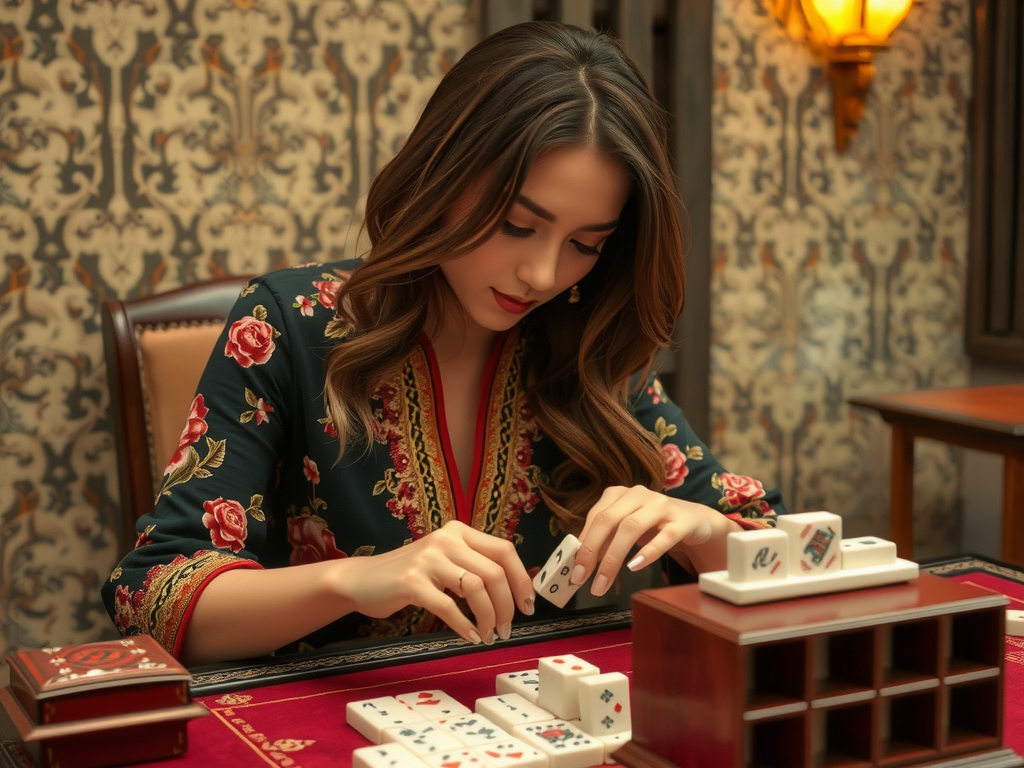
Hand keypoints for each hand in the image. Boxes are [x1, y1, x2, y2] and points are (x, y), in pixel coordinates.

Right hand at [340, 520, 534, 644]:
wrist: (362, 580)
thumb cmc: (411, 576)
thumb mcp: (446, 562)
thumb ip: (476, 566)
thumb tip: (519, 588)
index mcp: (459, 532)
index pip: (505, 550)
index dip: (522, 579)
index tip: (528, 606)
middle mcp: (446, 539)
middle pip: (494, 572)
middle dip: (507, 607)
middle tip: (506, 630)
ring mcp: (428, 559)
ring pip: (476, 588)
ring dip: (488, 618)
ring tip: (488, 635)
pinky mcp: (411, 581)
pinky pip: (448, 606)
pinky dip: (464, 625)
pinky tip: (470, 636)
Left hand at [570, 485, 738, 595]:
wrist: (695, 520)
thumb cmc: (654, 526)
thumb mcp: (625, 529)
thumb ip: (605, 540)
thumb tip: (579, 562)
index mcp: (619, 494)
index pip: (595, 517)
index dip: (582, 544)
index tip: (574, 570)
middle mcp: (638, 494)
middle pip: (608, 520)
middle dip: (592, 551)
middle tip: (583, 579)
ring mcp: (662, 505)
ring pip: (631, 527)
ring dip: (613, 558)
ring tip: (603, 582)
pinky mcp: (683, 520)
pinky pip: (665, 536)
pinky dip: (648, 552)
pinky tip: (635, 567)